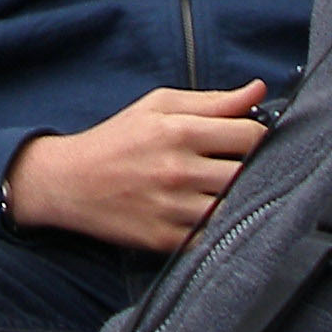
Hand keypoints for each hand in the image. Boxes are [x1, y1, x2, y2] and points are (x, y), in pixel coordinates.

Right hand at [5, 82, 266, 251]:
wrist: (68, 182)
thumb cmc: (116, 139)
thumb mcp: (158, 106)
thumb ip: (212, 101)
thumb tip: (258, 90)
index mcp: (178, 131)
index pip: (250, 136)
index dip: (262, 137)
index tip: (255, 141)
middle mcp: (178, 171)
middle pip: (248, 174)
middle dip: (255, 169)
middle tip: (247, 167)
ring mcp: (172, 209)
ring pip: (234, 208)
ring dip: (240, 200)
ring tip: (230, 191)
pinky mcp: (166, 240)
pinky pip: (212, 238)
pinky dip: (220, 229)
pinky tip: (213, 215)